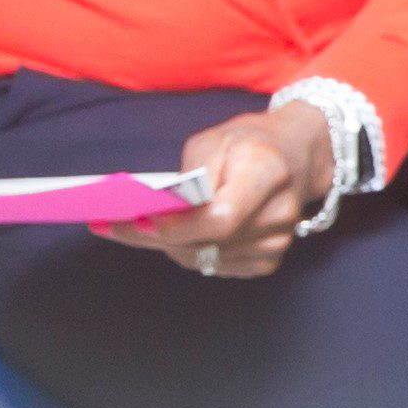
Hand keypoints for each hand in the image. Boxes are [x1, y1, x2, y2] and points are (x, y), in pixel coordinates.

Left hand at [98, 107, 335, 278]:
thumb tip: (161, 212)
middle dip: (156, 237)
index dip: (179, 227)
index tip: (141, 221)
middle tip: (112, 226)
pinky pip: (216, 266)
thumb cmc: (248, 143)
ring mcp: (277, 242)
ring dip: (168, 246)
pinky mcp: (269, 260)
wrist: (295, 156)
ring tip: (133, 229)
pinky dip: (189, 252)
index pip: (221, 218)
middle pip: (208, 244)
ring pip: (205, 260)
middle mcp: (278, 213)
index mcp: (267, 172)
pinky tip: (169, 237)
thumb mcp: (215, 140)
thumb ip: (191, 177)